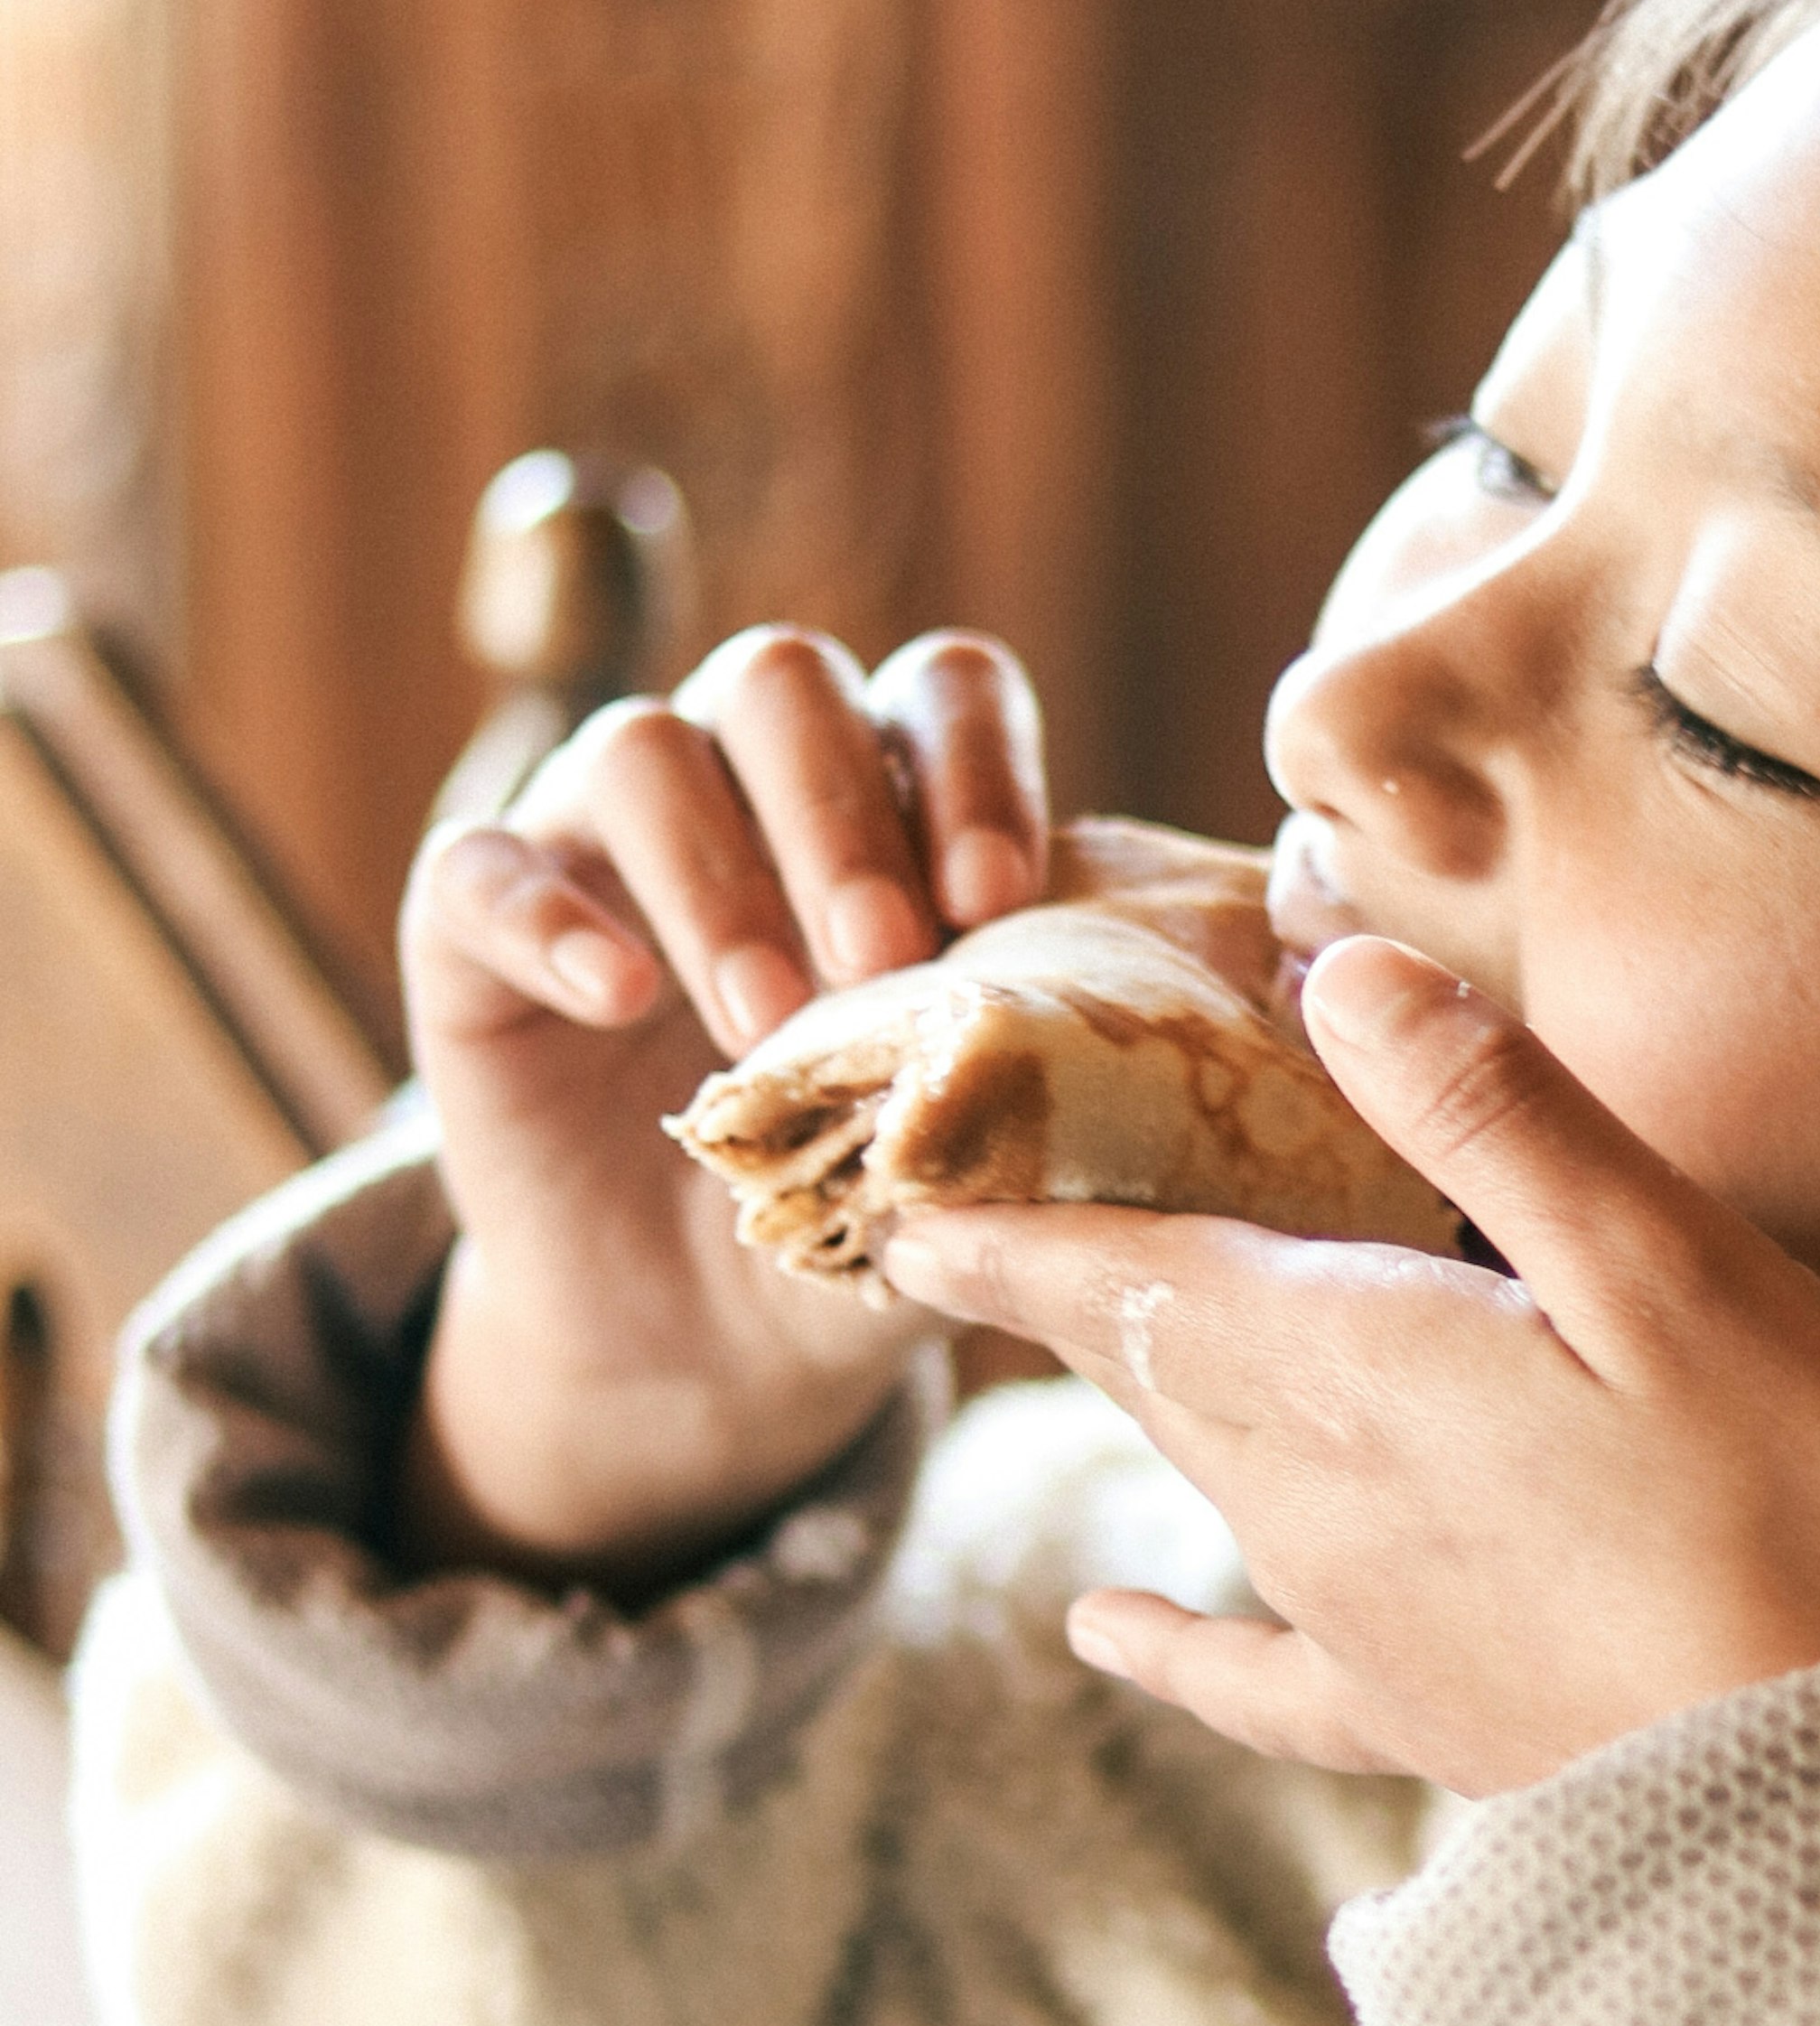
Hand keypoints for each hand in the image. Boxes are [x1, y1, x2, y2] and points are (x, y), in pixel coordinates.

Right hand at [398, 626, 1047, 1588]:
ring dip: (715, 876)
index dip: (971, 763)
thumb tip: (1144, 1050)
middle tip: (882, 958)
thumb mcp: (977, 1151)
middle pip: (782, 679)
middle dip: (839, 811)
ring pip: (640, 749)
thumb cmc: (876, 1212)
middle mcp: (740, 784)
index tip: (998, 900)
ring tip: (766, 1022)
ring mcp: (596, 844)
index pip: (940, 689)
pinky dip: (550, 918)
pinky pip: (478, 869)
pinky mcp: (470, 932)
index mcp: (890, 799)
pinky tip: (618, 999)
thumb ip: (1041, 1077)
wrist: (717, 1346)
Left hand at [879, 937, 1819, 1788]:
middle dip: (1053, 1277)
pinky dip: (1172, 1640)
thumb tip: (1326, 971)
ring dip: (1126, 1385)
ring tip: (1066, 1318)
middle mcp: (1309, 1498)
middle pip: (1139, 1361)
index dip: (1008, 1216)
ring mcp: (1355, 1620)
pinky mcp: (1421, 1719)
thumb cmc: (1798, 1507)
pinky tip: (1110, 1630)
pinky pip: (1249, 1673)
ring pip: (1193, 1470)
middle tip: (958, 1208)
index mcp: (1356, 1367)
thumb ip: (1495, 1117)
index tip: (892, 1175)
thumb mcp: (1672, 1268)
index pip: (1127, 1269)